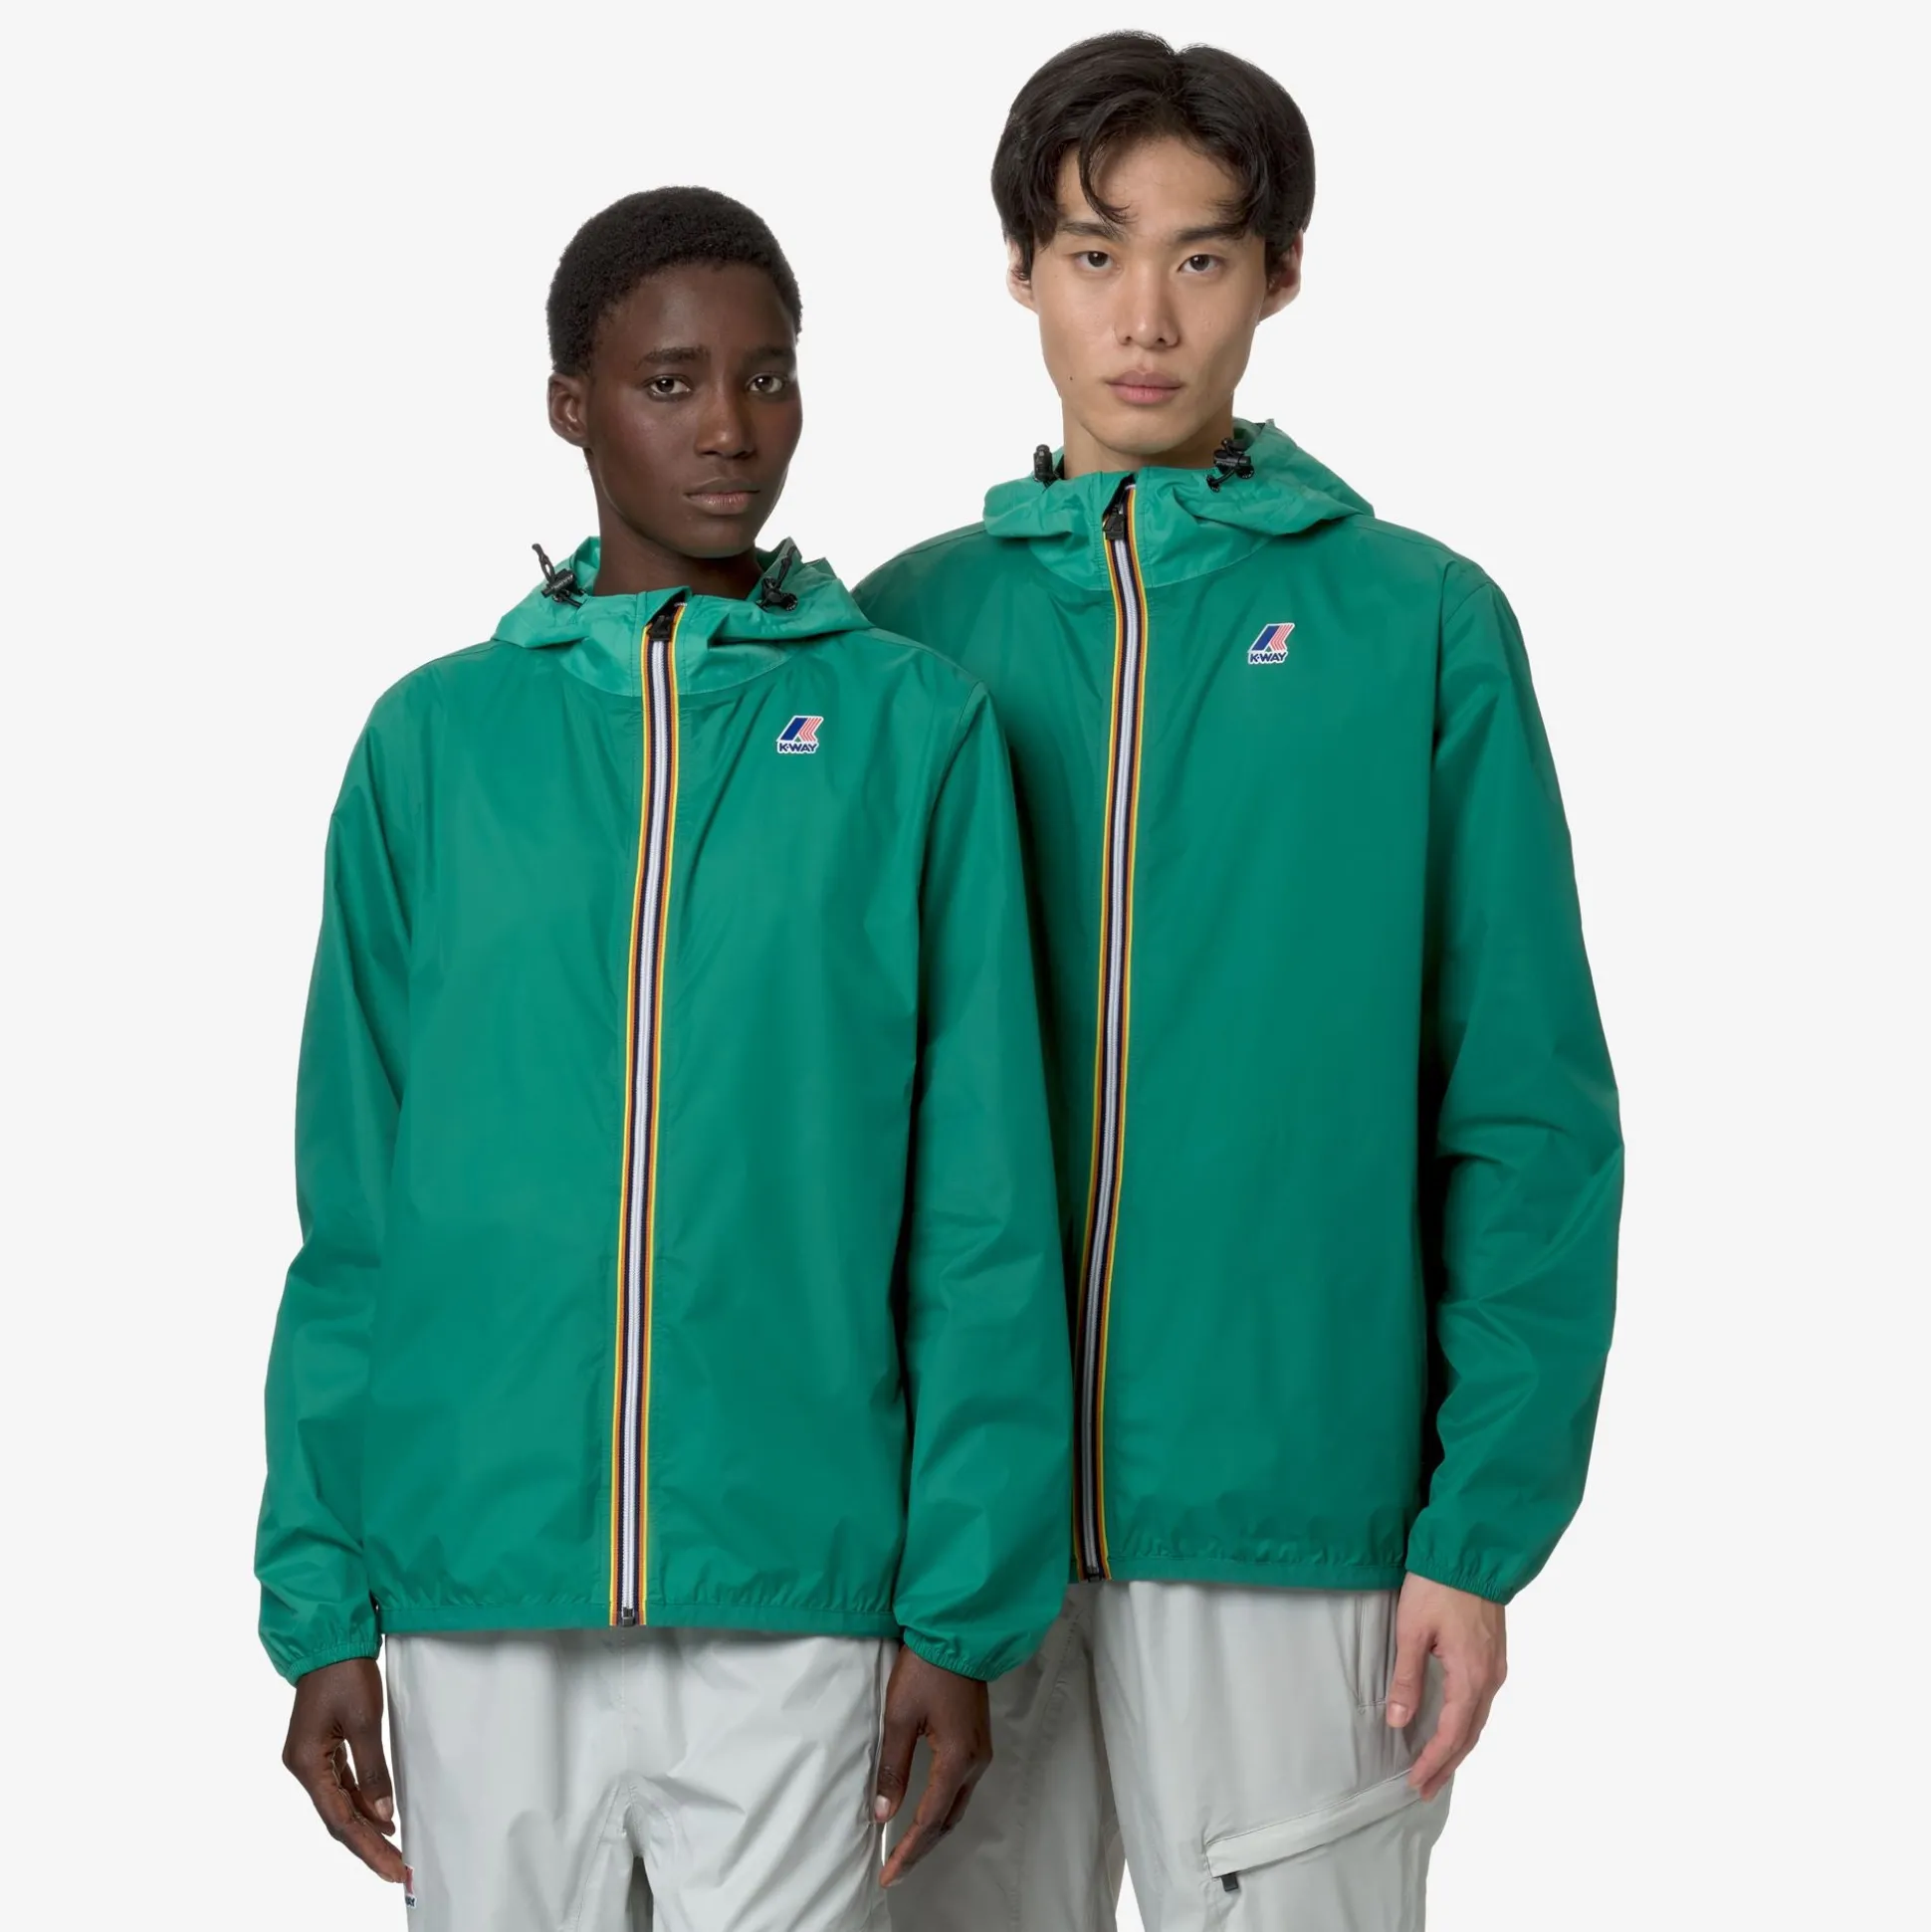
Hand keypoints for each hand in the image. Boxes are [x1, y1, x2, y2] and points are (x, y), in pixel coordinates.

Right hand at [281, 1657, 406, 1881]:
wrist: (330, 1638)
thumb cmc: (345, 1673)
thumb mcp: (364, 1720)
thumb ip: (373, 1770)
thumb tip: (384, 1815)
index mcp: (307, 1764)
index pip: (339, 1820)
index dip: (367, 1846)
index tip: (391, 1867)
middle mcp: (304, 1767)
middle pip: (337, 1818)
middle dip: (367, 1845)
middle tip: (397, 1869)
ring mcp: (311, 1759)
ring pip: (339, 1804)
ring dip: (365, 1826)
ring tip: (394, 1850)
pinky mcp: (322, 1748)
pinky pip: (342, 1785)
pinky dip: (361, 1802)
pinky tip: (381, 1817)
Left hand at [873, 1647, 991, 1887]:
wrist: (957, 1631)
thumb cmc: (926, 1668)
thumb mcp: (899, 1716)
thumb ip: (893, 1767)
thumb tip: (883, 1813)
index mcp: (957, 1758)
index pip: (930, 1819)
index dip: (908, 1850)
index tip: (889, 1874)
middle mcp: (975, 1761)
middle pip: (948, 1820)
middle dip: (922, 1849)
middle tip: (895, 1871)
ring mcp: (981, 1751)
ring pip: (958, 1806)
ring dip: (933, 1830)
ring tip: (906, 1849)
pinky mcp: (978, 1741)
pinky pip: (961, 1788)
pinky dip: (942, 1809)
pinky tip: (925, 1813)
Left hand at [1388, 1574, 1506, 1800]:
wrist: (1470, 1551)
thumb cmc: (1438, 1586)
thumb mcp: (1412, 1630)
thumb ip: (1407, 1678)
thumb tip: (1397, 1720)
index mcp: (1471, 1676)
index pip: (1452, 1734)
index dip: (1434, 1761)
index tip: (1415, 1781)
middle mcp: (1490, 1678)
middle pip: (1470, 1735)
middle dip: (1447, 1763)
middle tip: (1424, 1788)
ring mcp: (1496, 1666)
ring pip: (1478, 1720)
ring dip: (1458, 1747)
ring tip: (1437, 1767)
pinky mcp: (1493, 1654)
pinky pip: (1482, 1703)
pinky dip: (1467, 1724)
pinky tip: (1454, 1728)